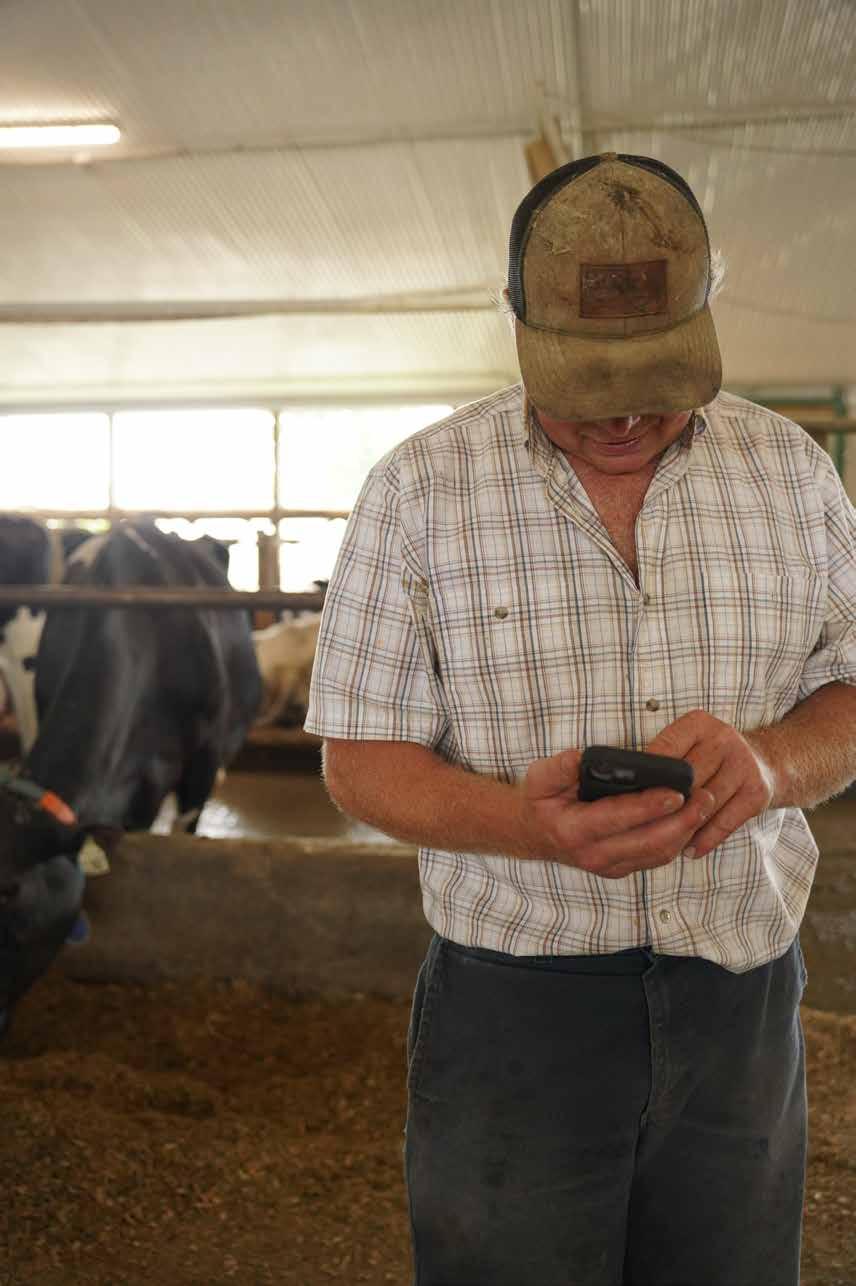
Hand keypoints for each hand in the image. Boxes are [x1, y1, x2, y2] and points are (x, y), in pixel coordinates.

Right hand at [521, 748, 715, 879]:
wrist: (533, 835)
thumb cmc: (540, 802)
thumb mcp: (539, 778)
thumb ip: (559, 768)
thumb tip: (580, 757)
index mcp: (575, 831)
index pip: (619, 818)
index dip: (649, 806)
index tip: (675, 792)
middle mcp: (595, 855)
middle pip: (649, 842)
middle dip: (682, 821)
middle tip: (704, 797)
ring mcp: (610, 866)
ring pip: (658, 853)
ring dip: (686, 831)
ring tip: (705, 804)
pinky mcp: (622, 868)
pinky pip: (656, 857)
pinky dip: (678, 839)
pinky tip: (691, 818)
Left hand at [645, 710, 775, 859]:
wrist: (765, 760)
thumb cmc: (712, 755)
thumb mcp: (689, 742)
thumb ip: (664, 758)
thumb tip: (628, 790)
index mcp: (699, 724)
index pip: (665, 749)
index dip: (648, 776)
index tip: (631, 798)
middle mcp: (723, 740)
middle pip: (686, 780)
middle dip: (664, 805)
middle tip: (641, 827)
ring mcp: (743, 766)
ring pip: (704, 804)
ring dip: (682, 828)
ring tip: (661, 844)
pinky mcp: (757, 792)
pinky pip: (725, 822)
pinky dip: (705, 839)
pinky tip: (690, 849)